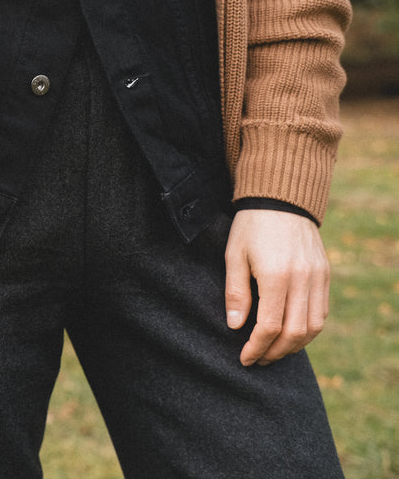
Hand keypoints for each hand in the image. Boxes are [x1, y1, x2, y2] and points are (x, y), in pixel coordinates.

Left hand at [224, 209, 330, 366]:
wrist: (282, 199)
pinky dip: (308, 329)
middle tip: (257, 360)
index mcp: (277, 276)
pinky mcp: (326, 274)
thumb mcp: (234, 256)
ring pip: (314, 327)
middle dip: (274, 352)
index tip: (244, 358)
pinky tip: (291, 333)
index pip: (270, 326)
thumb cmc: (251, 227)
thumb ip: (236, 292)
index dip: (256, 347)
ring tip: (273, 351)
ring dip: (294, 346)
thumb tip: (236, 327)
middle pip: (294, 333)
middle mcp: (303, 279)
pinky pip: (322, 312)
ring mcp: (318, 278)